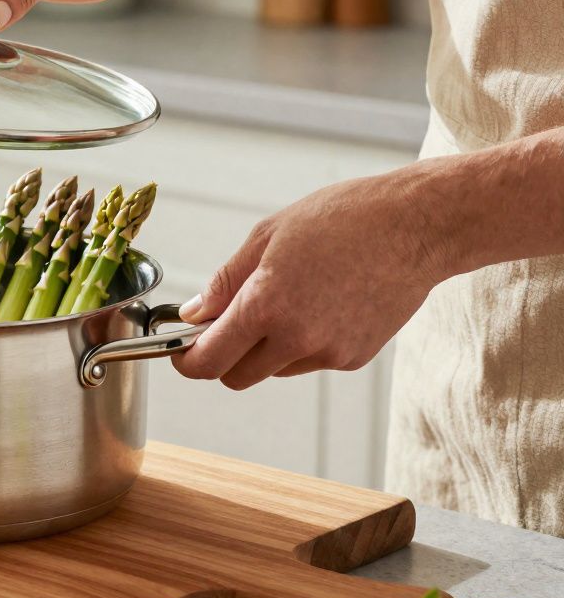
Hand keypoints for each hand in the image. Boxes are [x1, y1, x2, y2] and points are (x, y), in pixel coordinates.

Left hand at [170, 172, 451, 389]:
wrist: (417, 227)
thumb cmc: (344, 220)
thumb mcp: (267, 236)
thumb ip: (225, 282)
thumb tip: (195, 312)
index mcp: (266, 306)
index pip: (209, 361)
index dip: (186, 361)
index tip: (181, 351)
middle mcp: (296, 338)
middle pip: (236, 377)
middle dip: (222, 358)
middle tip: (223, 325)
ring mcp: (328, 353)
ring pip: (273, 370)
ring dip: (264, 349)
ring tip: (286, 299)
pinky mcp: (354, 358)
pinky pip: (309, 361)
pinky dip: (300, 344)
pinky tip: (320, 304)